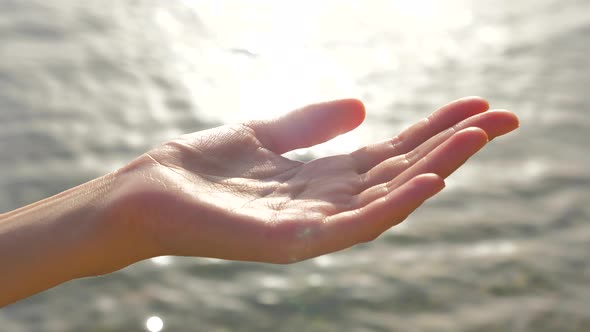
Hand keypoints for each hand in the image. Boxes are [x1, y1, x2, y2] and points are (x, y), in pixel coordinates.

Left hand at [118, 97, 517, 263]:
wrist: (151, 193)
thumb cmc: (205, 165)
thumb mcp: (267, 132)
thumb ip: (314, 123)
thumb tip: (365, 107)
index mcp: (325, 178)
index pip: (394, 154)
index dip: (436, 131)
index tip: (478, 106)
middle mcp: (330, 204)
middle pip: (403, 174)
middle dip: (454, 147)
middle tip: (504, 118)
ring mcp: (315, 227)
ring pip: (389, 199)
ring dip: (436, 169)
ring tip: (477, 138)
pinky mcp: (293, 242)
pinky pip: (354, 226)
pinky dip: (394, 205)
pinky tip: (429, 181)